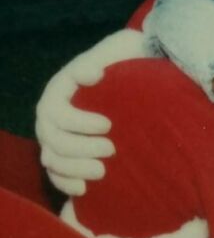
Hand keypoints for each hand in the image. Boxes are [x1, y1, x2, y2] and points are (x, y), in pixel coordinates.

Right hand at [35, 29, 146, 195]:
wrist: (137, 72)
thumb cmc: (128, 58)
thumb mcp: (120, 48)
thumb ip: (103, 57)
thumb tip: (93, 74)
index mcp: (60, 89)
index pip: (58, 111)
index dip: (79, 122)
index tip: (109, 124)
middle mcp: (51, 113)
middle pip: (55, 139)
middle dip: (82, 148)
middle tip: (112, 149)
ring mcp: (55, 134)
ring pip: (53, 159)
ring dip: (75, 169)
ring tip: (103, 171)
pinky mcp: (63, 152)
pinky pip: (55, 174)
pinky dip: (66, 183)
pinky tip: (85, 188)